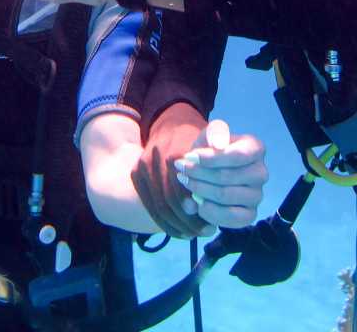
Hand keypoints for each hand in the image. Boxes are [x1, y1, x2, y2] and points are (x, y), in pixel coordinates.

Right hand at [131, 103, 211, 237]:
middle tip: (206, 231)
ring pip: (158, 207)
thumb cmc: (197, 138)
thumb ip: (218, 146)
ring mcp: (142, 167)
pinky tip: (180, 231)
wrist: (170, 124)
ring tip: (194, 233)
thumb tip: (220, 150)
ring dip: (177, 225)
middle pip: (169, 202)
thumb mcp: (212, 138)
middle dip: (188, 221)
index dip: (198, 210)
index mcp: (175, 155)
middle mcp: (155, 161)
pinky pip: (149, 205)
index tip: (212, 224)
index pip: (184, 191)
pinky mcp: (136, 174)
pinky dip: (164, 223)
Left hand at [174, 120, 268, 228]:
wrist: (208, 171)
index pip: (236, 156)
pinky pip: (230, 217)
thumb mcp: (209, 136)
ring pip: (225, 196)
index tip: (189, 156)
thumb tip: (218, 142)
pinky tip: (197, 202)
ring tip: (186, 183)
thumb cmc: (210, 151)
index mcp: (256, 149)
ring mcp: (257, 195)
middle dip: (199, 173)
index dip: (210, 158)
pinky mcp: (250, 214)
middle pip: (227, 177)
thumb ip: (214, 133)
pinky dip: (209, 211)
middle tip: (181, 169)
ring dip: (200, 190)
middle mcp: (261, 173)